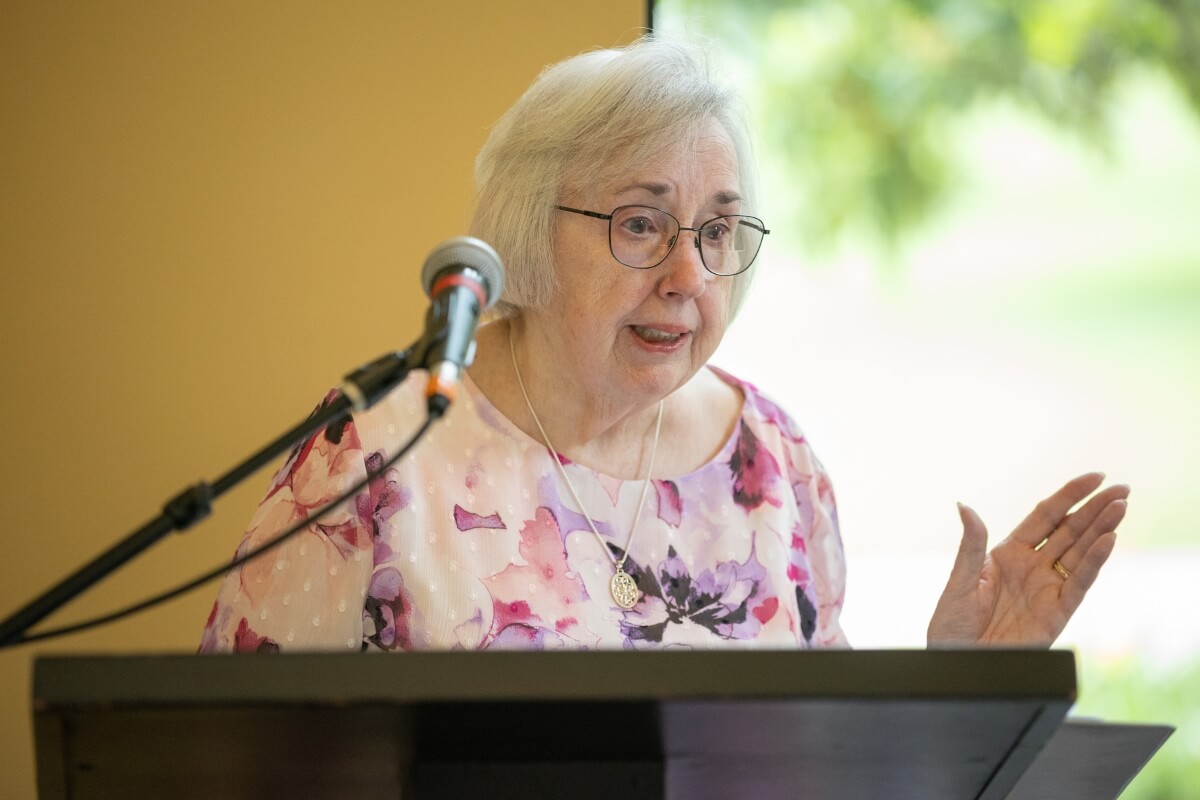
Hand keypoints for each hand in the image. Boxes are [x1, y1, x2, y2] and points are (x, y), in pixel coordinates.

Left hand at [927, 473, 1127, 647]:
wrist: (958, 664)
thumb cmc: (952, 626)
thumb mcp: (960, 581)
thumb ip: (971, 545)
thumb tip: (964, 505)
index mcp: (1008, 553)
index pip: (1045, 516)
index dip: (1069, 496)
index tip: (1095, 477)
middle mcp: (1032, 567)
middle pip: (1070, 531)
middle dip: (1096, 509)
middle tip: (1122, 489)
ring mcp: (1047, 588)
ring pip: (1080, 552)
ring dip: (1102, 530)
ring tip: (1122, 506)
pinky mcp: (1057, 613)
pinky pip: (1079, 583)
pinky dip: (1094, 562)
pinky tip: (1109, 541)